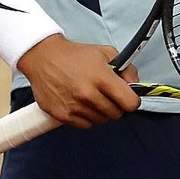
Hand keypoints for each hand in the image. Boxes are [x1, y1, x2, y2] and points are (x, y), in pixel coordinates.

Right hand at [17, 34, 141, 127]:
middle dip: (115, 105)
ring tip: (91, 97)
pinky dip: (85, 117)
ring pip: (101, 120)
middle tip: (107, 95)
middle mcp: (88, 94)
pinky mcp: (62, 115)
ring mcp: (74, 106)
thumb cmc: (75, 55)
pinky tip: (80, 104)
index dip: (131, 101)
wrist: (44, 58)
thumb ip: (126, 68)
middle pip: (116, 114)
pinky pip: (84, 125)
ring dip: (100, 111)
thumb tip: (135, 84)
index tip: (127, 98)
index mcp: (102, 78)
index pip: (129, 103)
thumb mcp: (105, 53)